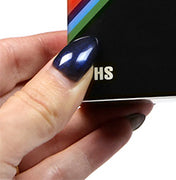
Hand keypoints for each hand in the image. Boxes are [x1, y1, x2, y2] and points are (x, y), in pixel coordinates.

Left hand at [0, 32, 152, 178]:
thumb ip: (37, 105)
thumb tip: (78, 63)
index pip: (14, 57)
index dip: (56, 45)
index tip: (94, 38)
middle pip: (44, 95)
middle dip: (89, 84)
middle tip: (125, 73)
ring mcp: (5, 162)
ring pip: (58, 131)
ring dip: (100, 116)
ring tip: (135, 101)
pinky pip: (61, 164)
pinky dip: (93, 148)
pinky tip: (119, 130)